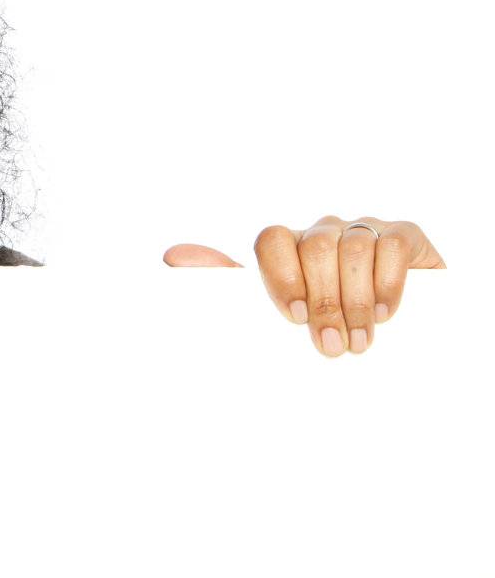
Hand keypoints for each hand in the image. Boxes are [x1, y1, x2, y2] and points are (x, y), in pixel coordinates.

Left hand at [163, 215, 444, 356]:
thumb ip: (225, 291)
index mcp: (290, 248)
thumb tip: (171, 255)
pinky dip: (388, 282)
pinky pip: (392, 245)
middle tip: (332, 347)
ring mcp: (363, 230)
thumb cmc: (324, 329)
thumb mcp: (273, 320)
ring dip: (356, 302)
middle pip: (314, 247)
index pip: (271, 239)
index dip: (280, 276)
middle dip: (323, 301)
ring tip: (359, 343)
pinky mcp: (405, 235)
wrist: (402, 339)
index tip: (293, 319)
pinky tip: (385, 314)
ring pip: (352, 249)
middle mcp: (323, 232)